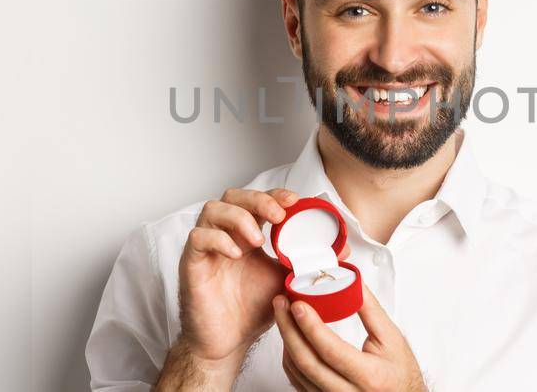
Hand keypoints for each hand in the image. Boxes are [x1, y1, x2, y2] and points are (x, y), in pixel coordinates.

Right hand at [173, 188, 297, 367]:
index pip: (257, 200)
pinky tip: (237, 254)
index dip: (275, 194)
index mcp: (247, 235)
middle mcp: (225, 235)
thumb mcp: (286, 281)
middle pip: (233, 196)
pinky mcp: (192, 263)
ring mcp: (207, 247)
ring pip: (212, 209)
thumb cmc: (252, 309)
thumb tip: (344, 251)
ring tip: (257, 240)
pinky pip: (197, 237)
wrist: (229, 341)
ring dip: (239, 218)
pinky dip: (218, 239)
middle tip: (279, 215)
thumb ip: (307, 262)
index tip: (295, 201)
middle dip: (258, 199)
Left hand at [273, 283, 426, 391]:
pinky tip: (291, 339)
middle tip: (281, 303)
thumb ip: (371, 311)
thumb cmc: (400, 375)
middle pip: (307, 361)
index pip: (331, 350)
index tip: (298, 304)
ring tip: (283, 315)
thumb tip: (352, 284)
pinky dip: (290, 358)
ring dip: (286, 341)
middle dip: (288, 329)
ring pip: (297, 372)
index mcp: (369, 376)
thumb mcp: (391, 340)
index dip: (310, 326)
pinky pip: (298, 381)